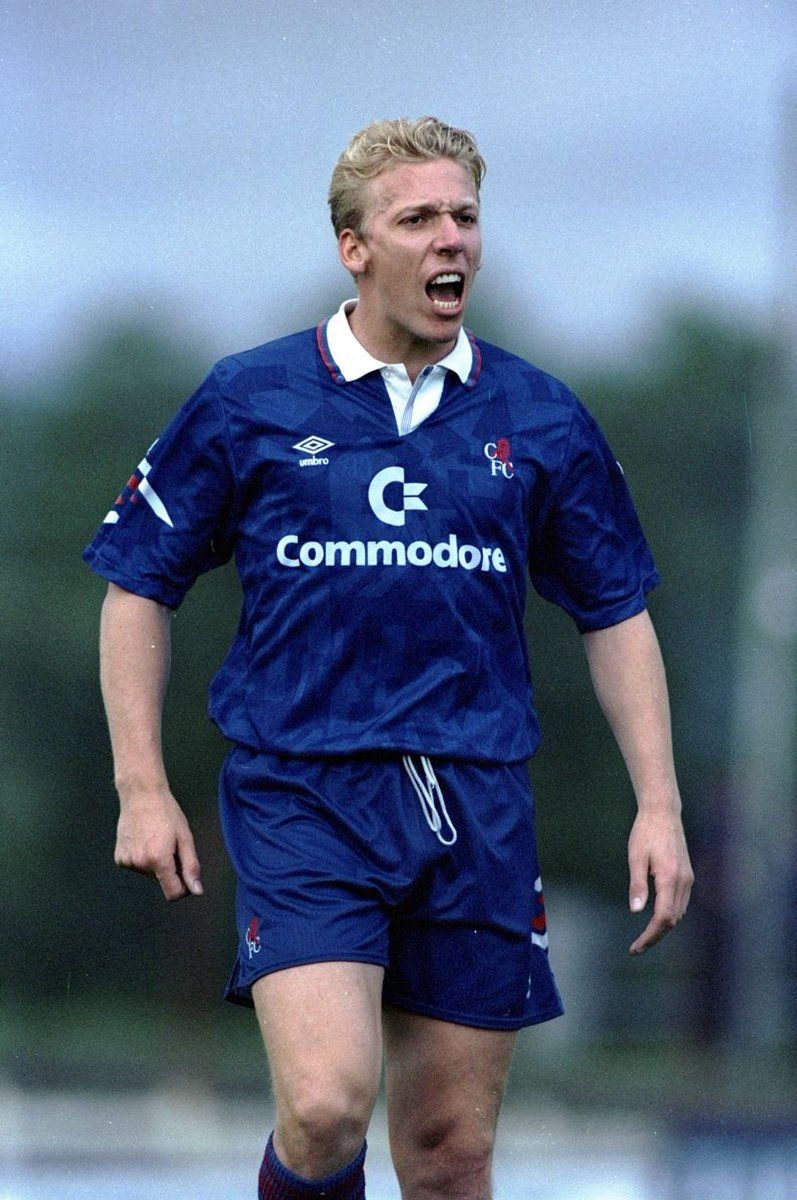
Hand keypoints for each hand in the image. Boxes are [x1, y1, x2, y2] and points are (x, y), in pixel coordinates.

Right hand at [114, 790, 203, 901]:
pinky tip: (144, 839)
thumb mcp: (185, 837)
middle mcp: (140, 864)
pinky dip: (142, 858)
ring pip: (149, 873)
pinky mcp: (119, 858)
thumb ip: (191, 866)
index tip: (185, 874)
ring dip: (156, 862)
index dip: (183, 888)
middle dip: (169, 868)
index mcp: (158, 860)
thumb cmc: (166, 812)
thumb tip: (196, 890)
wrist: (141, 795)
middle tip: (169, 844)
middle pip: (162, 881)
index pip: (173, 893)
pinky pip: (136, 866)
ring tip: (156, 839)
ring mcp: (127, 862)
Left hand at [627, 808, 692, 953]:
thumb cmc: (645, 832)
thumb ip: (637, 885)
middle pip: (673, 920)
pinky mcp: (687, 875)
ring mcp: (688, 878)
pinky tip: (656, 917)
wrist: (663, 812)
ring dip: (663, 927)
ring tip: (644, 937)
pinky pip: (681, 903)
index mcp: (669, 878)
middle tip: (636, 947)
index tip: (635, 947)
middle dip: (655, 936)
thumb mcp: (635, 857)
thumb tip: (636, 911)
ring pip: (679, 913)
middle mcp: (683, 881)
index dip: (650, 936)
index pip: (663, 918)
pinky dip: (670, 915)